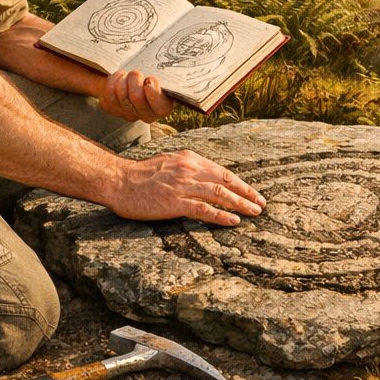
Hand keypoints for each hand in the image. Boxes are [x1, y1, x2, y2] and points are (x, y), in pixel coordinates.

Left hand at [99, 69, 174, 122]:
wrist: (130, 79)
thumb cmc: (149, 77)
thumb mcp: (159, 76)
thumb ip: (163, 78)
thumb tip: (158, 76)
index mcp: (163, 107)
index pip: (161, 108)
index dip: (154, 94)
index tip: (149, 79)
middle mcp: (145, 115)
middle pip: (137, 97)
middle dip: (135, 78)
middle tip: (136, 73)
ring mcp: (127, 114)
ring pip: (121, 92)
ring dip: (124, 78)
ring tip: (127, 75)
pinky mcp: (112, 109)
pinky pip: (109, 93)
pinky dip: (113, 80)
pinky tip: (119, 79)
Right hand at [106, 150, 265, 225]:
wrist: (119, 181)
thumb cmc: (140, 175)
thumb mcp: (168, 163)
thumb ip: (187, 168)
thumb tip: (203, 177)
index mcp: (189, 159)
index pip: (221, 171)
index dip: (239, 182)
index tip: (251, 191)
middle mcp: (189, 169)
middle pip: (225, 181)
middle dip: (246, 192)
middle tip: (261, 203)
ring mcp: (183, 185)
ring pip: (219, 194)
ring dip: (240, 204)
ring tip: (254, 212)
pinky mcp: (175, 202)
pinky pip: (204, 209)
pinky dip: (221, 215)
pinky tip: (233, 220)